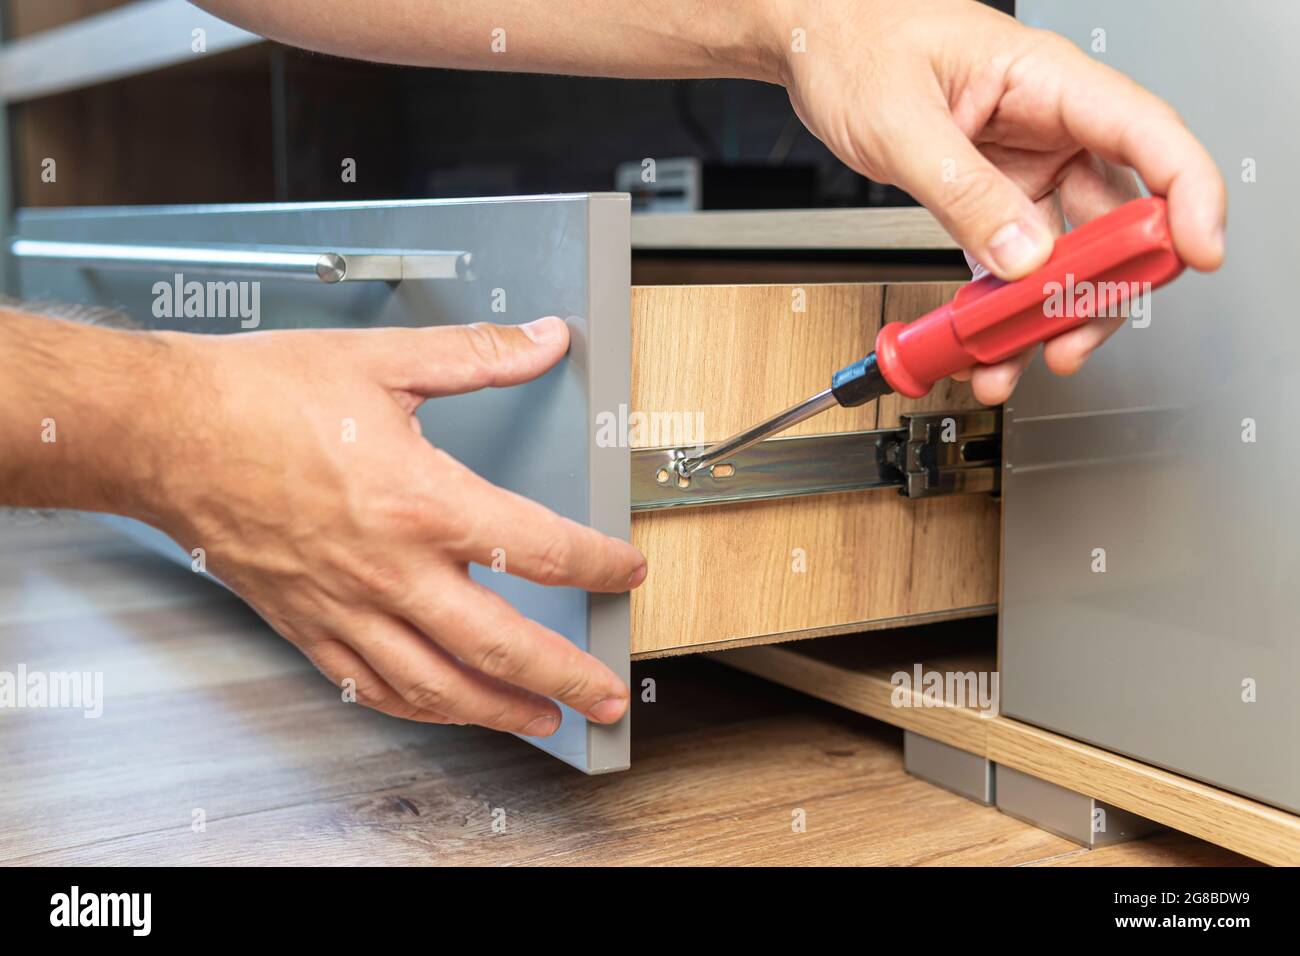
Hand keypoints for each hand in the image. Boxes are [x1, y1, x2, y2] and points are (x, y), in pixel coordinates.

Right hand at [144, 317, 644, 734]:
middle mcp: (389, 569)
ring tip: (544, 720)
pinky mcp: (306, 625)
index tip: (623, 573)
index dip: (596, 565)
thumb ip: (478, 355)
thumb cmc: (259, 397)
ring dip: (500, 711)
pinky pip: (371, 687)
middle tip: (607, 697)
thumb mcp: (384, 359)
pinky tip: (444, 708)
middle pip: (500, 644)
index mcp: (420, 501)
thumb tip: (545, 340)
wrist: (165, 432)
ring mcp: (346, 608)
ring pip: (438, 685)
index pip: (538, 549)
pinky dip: (419, 707)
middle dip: (566, 677)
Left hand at [773, 0, 1225, 402]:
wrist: (818, 45)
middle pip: (1116, 214)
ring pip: (1067, 252)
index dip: (1188, 195)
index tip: (1196, 251)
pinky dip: (1003, 308)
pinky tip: (988, 341)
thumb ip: (963, 190)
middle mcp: (1049, 125)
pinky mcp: (990, 198)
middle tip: (1071, 335)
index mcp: (1047, 81)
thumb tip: (1021, 255)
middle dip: (1104, 285)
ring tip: (1016, 356)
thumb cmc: (859, 44)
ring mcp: (1023, 166)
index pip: (1148, 134)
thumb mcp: (902, 120)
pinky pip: (1013, 263)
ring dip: (1048, 313)